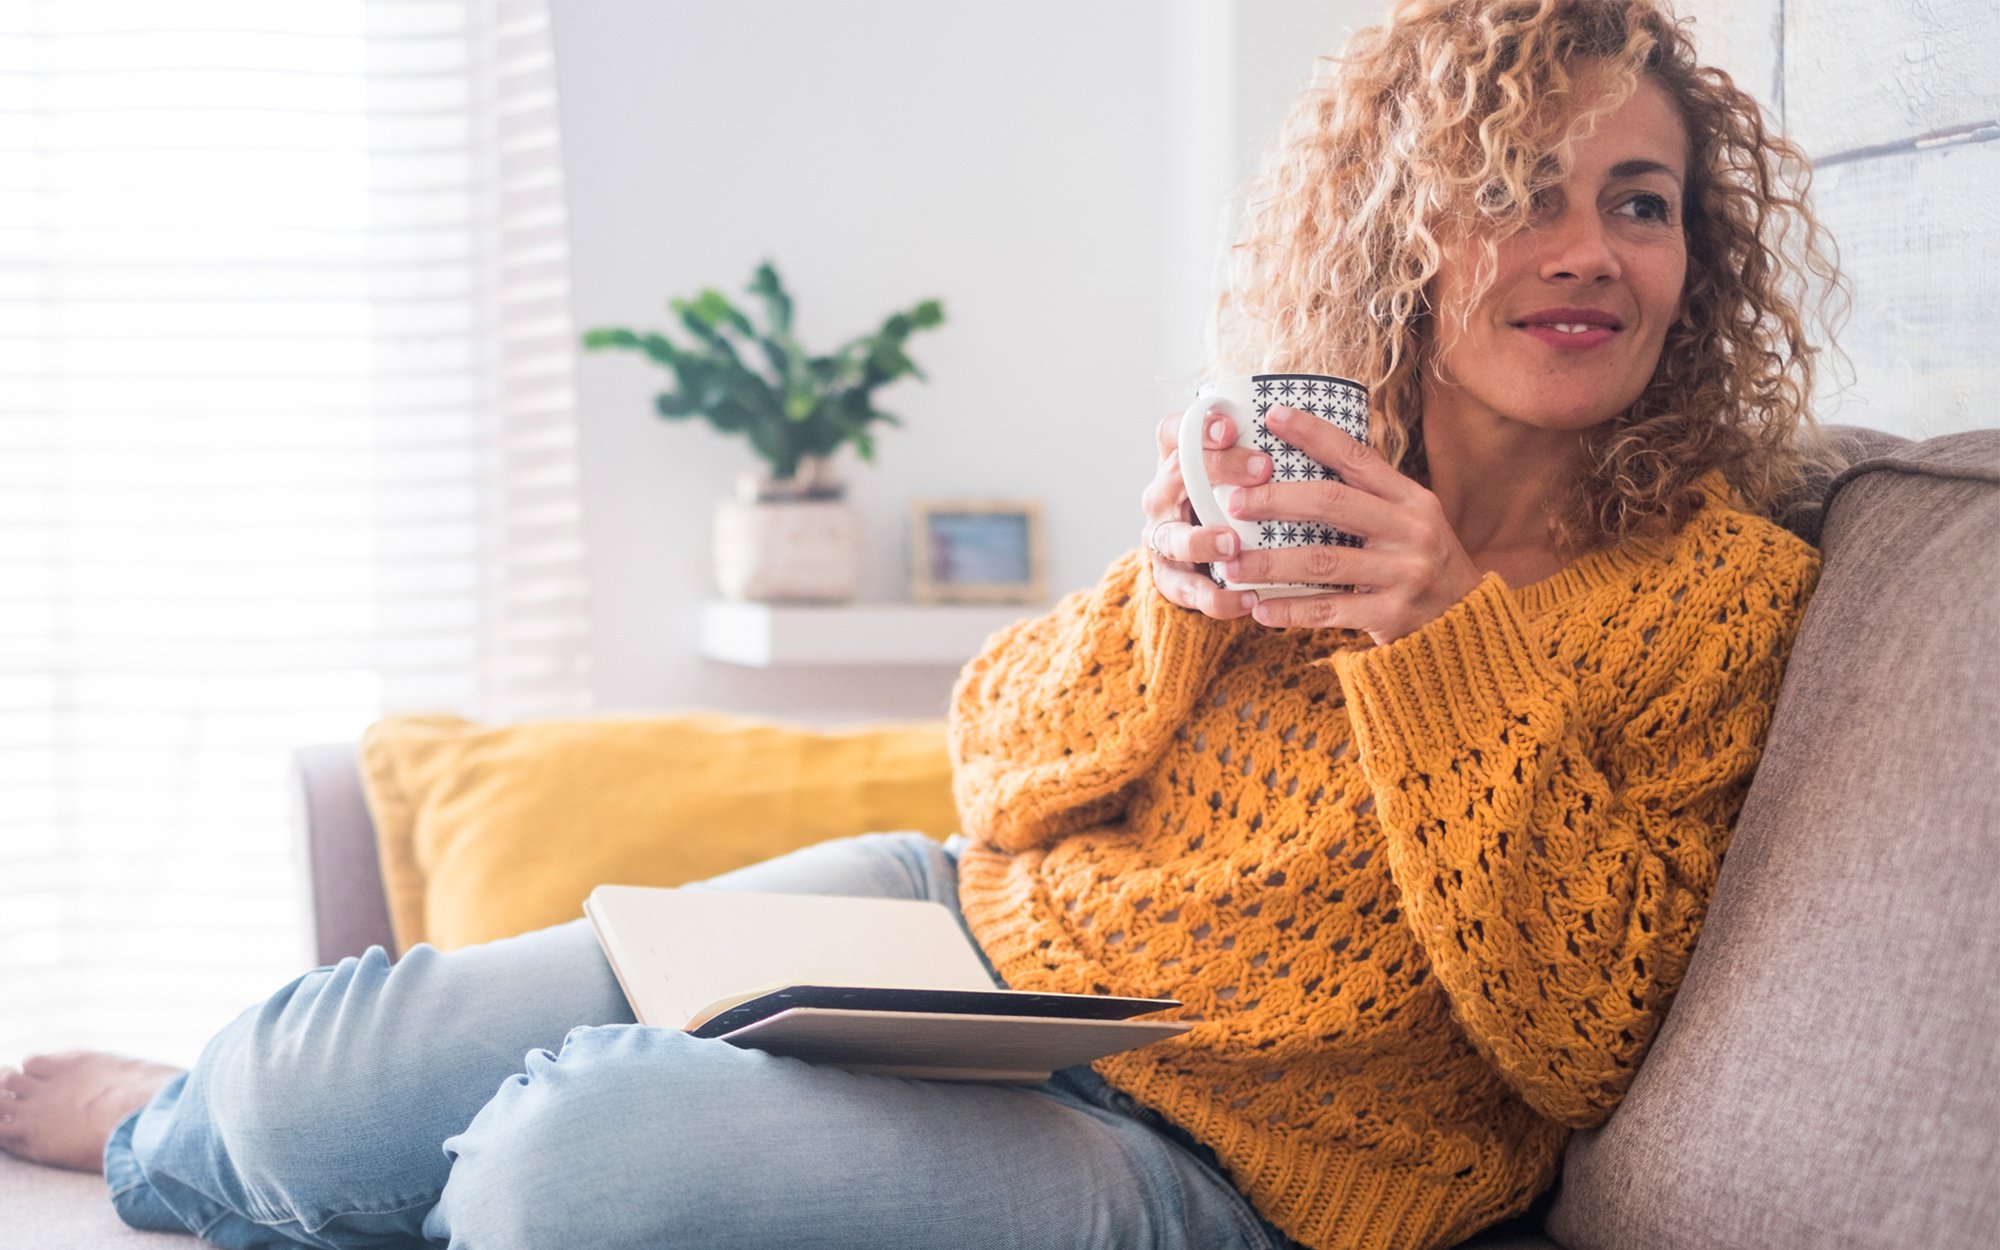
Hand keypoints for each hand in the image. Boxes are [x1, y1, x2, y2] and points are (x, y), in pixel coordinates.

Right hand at [1139, 408, 1272, 618]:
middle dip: (1218, 469)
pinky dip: (1216, 598)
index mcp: (1177, 462)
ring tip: (1232, 545)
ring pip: (1172, 537)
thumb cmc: (1235, 505)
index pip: (1174, 432)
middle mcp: (1162, 496)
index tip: (1231, 427)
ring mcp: (1162, 538)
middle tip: (1262, 469)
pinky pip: (1187, 590)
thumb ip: (1265, 457)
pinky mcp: (1169, 579)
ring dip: (1201, 540)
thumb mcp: (1245, 477)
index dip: (1197, 427)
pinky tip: (1248, 599)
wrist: (1203, 561)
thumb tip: (1329, 434)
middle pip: (1176, 474)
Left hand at [1220, 405, 1485, 644]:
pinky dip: (1290, 609)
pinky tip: (1260, 608)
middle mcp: (1411, 530)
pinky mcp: (1392, 615)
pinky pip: (1329, 611)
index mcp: (1411, 499)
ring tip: (1231, 566)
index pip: (1357, 457)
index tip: (1273, 416)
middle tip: (1234, 502)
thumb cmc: (1421, 561)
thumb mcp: (1409, 520)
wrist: (1468, 620)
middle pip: (1332, 504)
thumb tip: (1298, 464)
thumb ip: (1367, 498)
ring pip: (1322, 561)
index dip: (1314, 434)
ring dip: (1270, 563)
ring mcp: (1403, 574)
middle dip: (1276, 500)